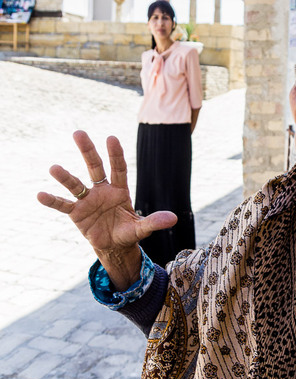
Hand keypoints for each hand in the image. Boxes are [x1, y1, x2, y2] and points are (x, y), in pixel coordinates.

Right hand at [37, 130, 177, 287]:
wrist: (113, 245)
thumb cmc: (128, 232)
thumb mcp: (141, 229)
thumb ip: (153, 222)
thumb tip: (173, 219)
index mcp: (119, 190)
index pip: (118, 169)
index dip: (116, 154)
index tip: (111, 138)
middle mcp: (101, 190)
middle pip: (94, 167)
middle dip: (87, 151)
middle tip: (78, 133)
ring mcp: (87, 200)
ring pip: (75, 184)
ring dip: (65, 177)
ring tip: (54, 167)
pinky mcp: (76, 213)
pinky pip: (63, 205)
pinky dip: (52, 201)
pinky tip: (40, 194)